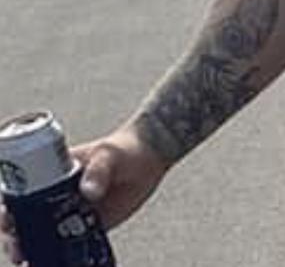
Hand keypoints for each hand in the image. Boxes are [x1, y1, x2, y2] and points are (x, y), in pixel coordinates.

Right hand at [1, 123, 169, 265]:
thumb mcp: (109, 155)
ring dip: (32, 252)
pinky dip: (59, 259)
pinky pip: (69, 246)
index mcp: (53, 176)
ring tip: (29, 263)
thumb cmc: (123, 149)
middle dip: (15, 238)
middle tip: (18, 250)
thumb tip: (89, 192)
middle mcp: (56, 197)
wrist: (150, 157)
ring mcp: (71, 213)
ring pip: (43, 238)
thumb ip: (99, 170)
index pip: (20, 194)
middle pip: (25, 222)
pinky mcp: (88, 227)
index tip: (8, 221)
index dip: (8, 210)